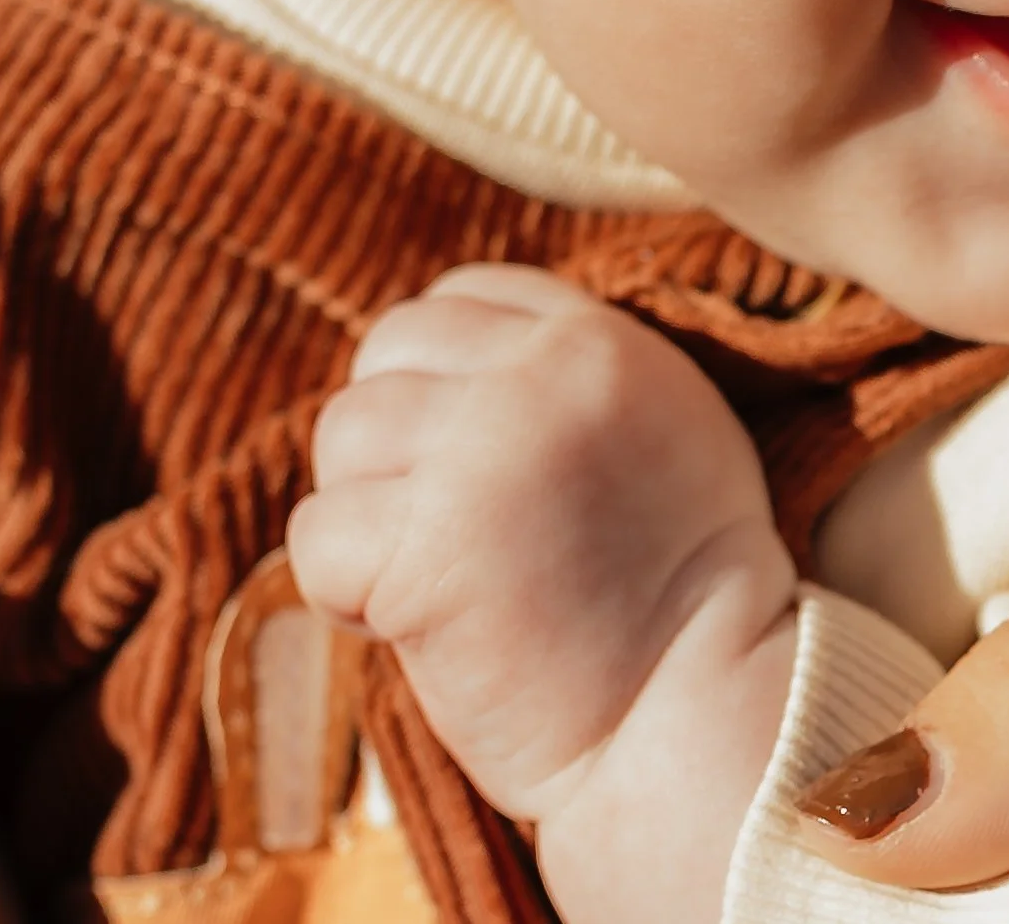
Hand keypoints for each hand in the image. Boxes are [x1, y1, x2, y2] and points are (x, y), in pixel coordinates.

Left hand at [288, 265, 796, 923]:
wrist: (691, 714)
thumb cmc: (680, 588)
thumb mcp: (664, 422)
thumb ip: (572, 373)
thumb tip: (459, 358)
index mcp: (599, 340)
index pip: (462, 294)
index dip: (439, 372)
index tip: (458, 447)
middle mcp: (538, 378)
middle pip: (387, 351)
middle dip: (390, 435)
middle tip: (429, 518)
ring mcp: (479, 457)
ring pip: (342, 434)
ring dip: (361, 511)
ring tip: (421, 574)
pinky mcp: (426, 550)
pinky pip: (317, 536)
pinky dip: (340, 590)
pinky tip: (402, 625)